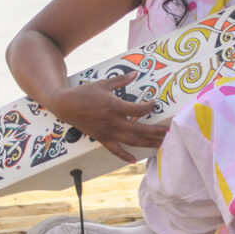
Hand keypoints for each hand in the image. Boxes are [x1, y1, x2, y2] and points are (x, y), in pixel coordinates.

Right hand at [45, 74, 163, 163]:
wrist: (65, 105)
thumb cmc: (85, 93)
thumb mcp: (104, 83)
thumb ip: (121, 80)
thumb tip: (135, 73)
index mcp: (114, 106)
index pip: (138, 110)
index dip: (149, 107)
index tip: (155, 103)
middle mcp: (112, 121)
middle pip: (139, 129)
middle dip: (155, 132)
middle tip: (169, 132)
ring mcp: (107, 132)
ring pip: (130, 141)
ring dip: (147, 143)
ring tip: (160, 145)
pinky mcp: (101, 138)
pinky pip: (114, 150)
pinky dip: (124, 156)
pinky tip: (135, 160)